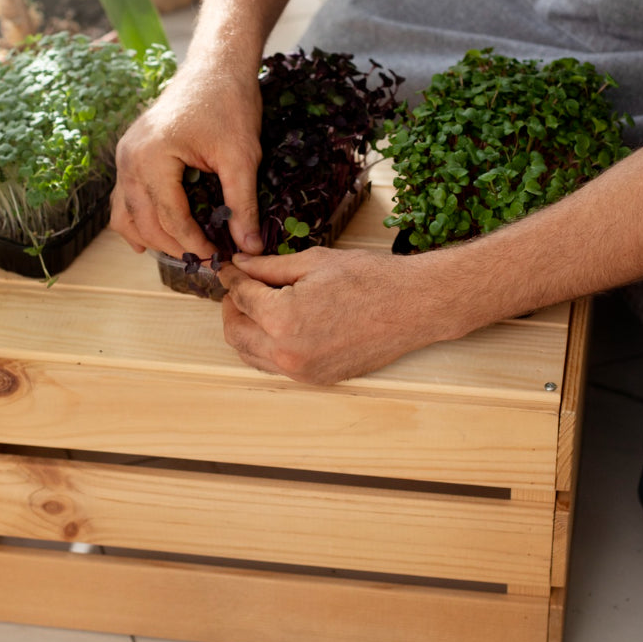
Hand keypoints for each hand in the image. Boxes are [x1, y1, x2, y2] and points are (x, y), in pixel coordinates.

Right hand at [111, 60, 263, 258]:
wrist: (216, 65)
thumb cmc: (229, 103)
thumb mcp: (241, 157)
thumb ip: (242, 204)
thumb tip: (250, 248)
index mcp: (152, 158)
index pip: (170, 218)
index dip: (196, 245)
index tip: (221, 260)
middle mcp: (129, 159)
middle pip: (144, 222)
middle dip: (175, 247)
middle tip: (207, 261)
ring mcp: (125, 155)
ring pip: (126, 214)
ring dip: (152, 238)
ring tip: (185, 252)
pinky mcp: (130, 153)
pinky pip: (124, 197)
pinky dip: (137, 220)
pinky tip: (153, 238)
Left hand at [219, 247, 448, 384]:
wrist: (413, 307)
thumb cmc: (370, 280)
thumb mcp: (314, 262)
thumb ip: (269, 267)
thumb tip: (241, 266)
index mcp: (282, 318)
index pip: (240, 297)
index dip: (232, 278)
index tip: (229, 268)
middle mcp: (286, 352)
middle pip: (235, 331)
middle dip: (232, 307)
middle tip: (240, 286)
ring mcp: (301, 370)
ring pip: (250, 354)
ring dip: (245, 329)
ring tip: (256, 305)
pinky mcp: (316, 379)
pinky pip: (274, 366)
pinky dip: (265, 347)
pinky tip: (276, 326)